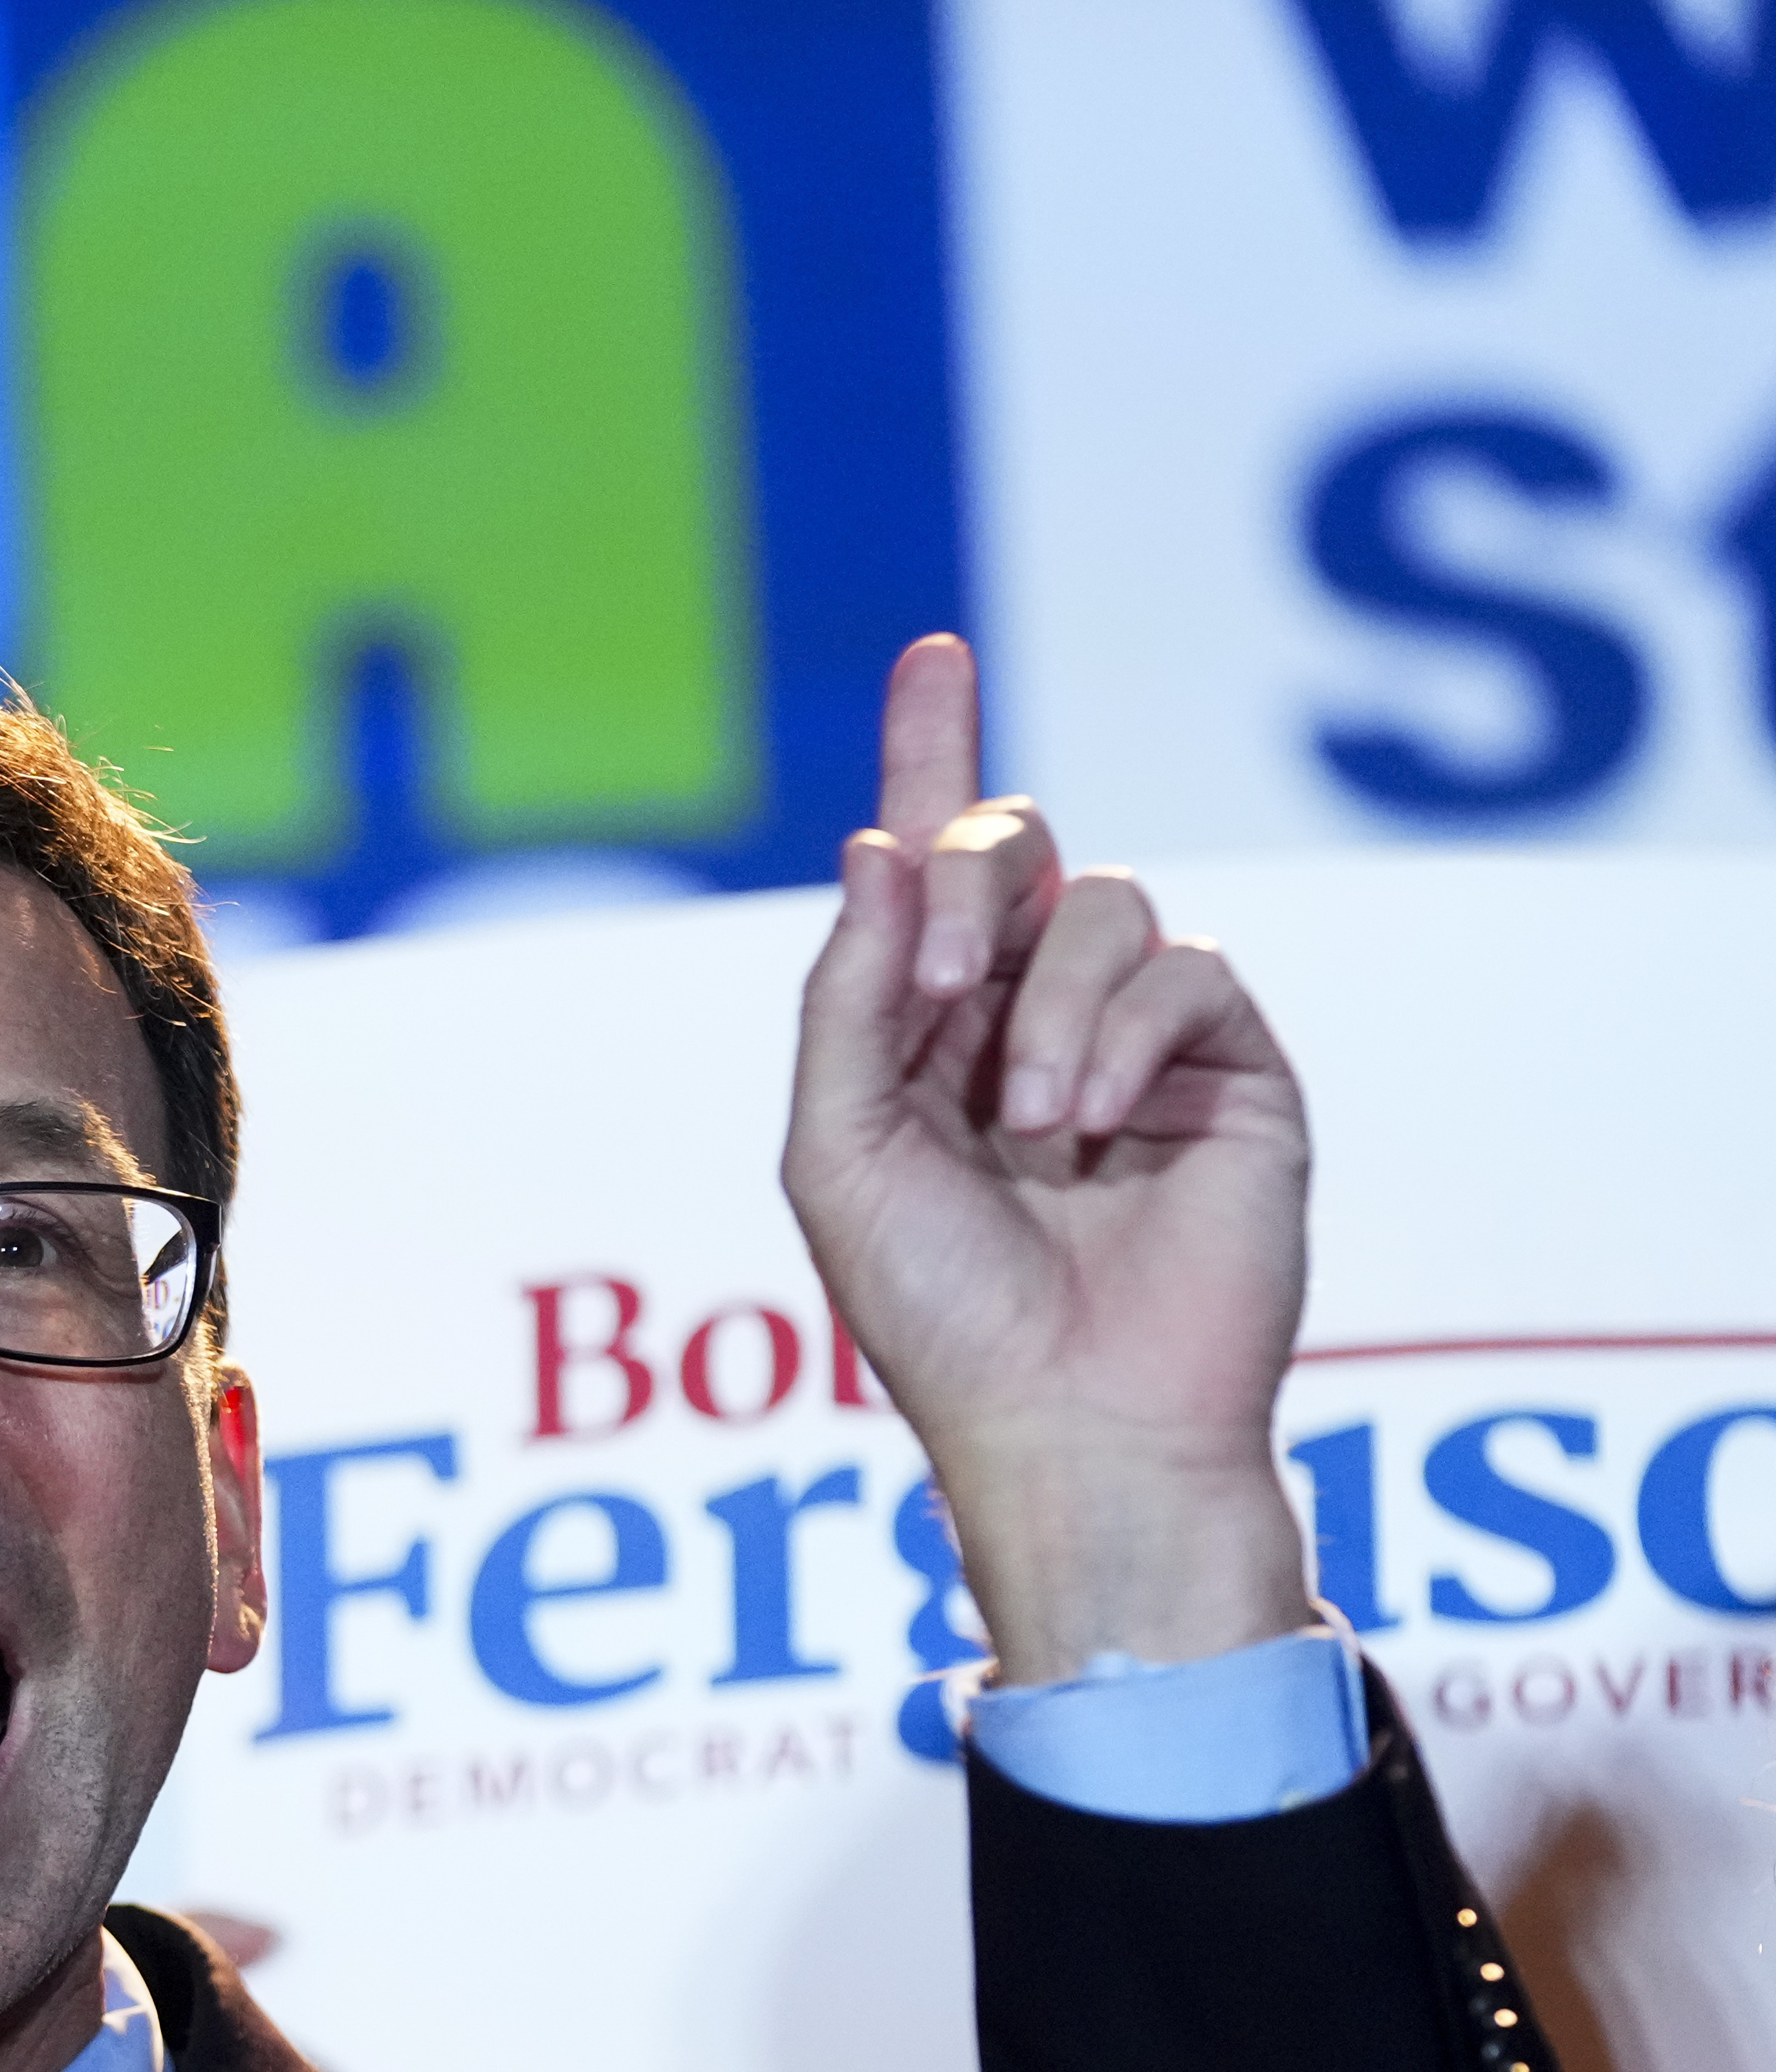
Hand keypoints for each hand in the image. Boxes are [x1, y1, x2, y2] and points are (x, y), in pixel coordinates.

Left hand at [784, 635, 1317, 1685]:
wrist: (1066, 1417)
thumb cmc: (937, 1311)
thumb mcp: (838, 1150)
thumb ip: (849, 999)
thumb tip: (876, 846)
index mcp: (928, 1030)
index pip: (929, 863)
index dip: (930, 755)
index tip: (936, 654)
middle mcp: (1030, 1014)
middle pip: (1013, 847)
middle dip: (966, 885)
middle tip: (942, 985)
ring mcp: (1139, 1037)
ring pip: (1101, 901)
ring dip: (1047, 1002)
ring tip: (1034, 1123)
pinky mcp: (1232, 1065)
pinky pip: (1184, 968)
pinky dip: (1123, 1033)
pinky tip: (1095, 1126)